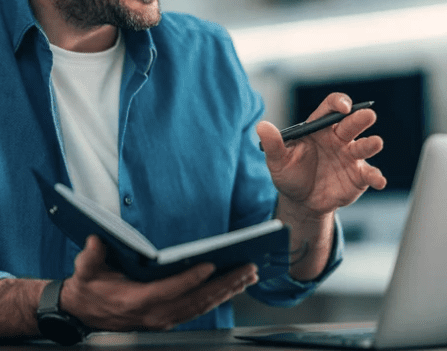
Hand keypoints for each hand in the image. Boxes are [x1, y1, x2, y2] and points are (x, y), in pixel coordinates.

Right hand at [60, 235, 258, 331]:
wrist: (84, 312)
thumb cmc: (89, 287)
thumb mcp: (85, 270)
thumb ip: (90, 257)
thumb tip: (95, 241)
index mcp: (135, 300)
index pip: (168, 290)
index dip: (190, 279)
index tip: (209, 264)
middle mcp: (154, 314)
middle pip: (195, 301)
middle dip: (224, 284)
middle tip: (247, 269)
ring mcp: (163, 319)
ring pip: (201, 307)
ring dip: (227, 291)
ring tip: (248, 276)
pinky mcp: (168, 318)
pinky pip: (198, 310)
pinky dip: (218, 298)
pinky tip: (232, 287)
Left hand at [257, 92, 385, 217]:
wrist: (301, 202)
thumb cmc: (290, 175)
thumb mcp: (278, 160)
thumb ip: (273, 144)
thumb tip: (262, 126)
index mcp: (320, 128)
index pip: (332, 108)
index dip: (339, 103)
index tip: (343, 107)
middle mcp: (338, 139)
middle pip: (352, 123)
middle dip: (361, 117)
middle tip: (368, 115)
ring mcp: (350, 157)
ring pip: (365, 146)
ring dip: (371, 143)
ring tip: (375, 143)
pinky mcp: (358, 176)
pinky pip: (370, 174)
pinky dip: (376, 176)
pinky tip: (378, 180)